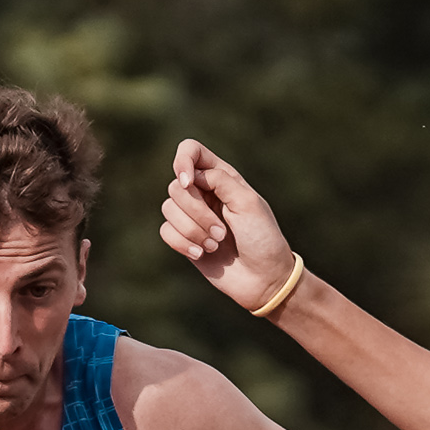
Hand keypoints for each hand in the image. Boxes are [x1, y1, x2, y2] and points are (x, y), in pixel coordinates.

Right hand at [158, 140, 300, 314]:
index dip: (183, 162)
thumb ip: (220, 180)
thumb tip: (192, 175)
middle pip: (177, 187)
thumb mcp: (247, 203)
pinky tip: (202, 254)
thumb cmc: (262, 238)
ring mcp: (193, 216)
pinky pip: (166, 232)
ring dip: (193, 231)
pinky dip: (182, 244)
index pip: (191, 151)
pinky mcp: (185, 238)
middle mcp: (204, 193)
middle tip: (222, 233)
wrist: (264, 278)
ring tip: (216, 245)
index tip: (189, 184)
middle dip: (197, 213)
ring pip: (168, 210)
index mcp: (222, 177)